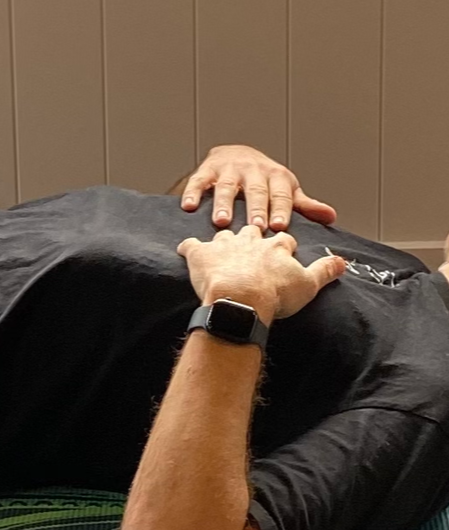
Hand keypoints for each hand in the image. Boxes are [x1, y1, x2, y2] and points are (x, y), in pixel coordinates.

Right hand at [178, 145, 336, 232]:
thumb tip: (331, 217)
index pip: (280, 194)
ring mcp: (229, 170)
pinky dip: (193, 193)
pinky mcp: (206, 171)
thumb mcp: (284, 189)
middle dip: (255, 208)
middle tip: (255, 226)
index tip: (280, 226)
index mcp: (276, 176)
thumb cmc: (262, 179)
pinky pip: (199, 181)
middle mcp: (253, 170)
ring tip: (222, 222)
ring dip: (224, 204)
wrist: (234, 154)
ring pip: (227, 187)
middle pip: (255, 190)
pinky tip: (188, 207)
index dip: (280, 209)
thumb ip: (303, 205)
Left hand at [178, 225, 347, 326]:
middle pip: (253, 230)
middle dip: (253, 235)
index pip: (284, 240)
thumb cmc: (273, 295)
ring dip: (222, 241)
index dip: (283, 246)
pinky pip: (191, 245)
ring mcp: (225, 244)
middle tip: (251, 247)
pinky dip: (188, 248)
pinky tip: (186, 250)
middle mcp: (251, 239)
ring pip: (224, 235)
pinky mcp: (201, 254)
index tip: (283, 253)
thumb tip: (343, 262)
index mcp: (276, 247)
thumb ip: (325, 271)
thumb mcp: (308, 284)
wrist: (241, 299)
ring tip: (221, 249)